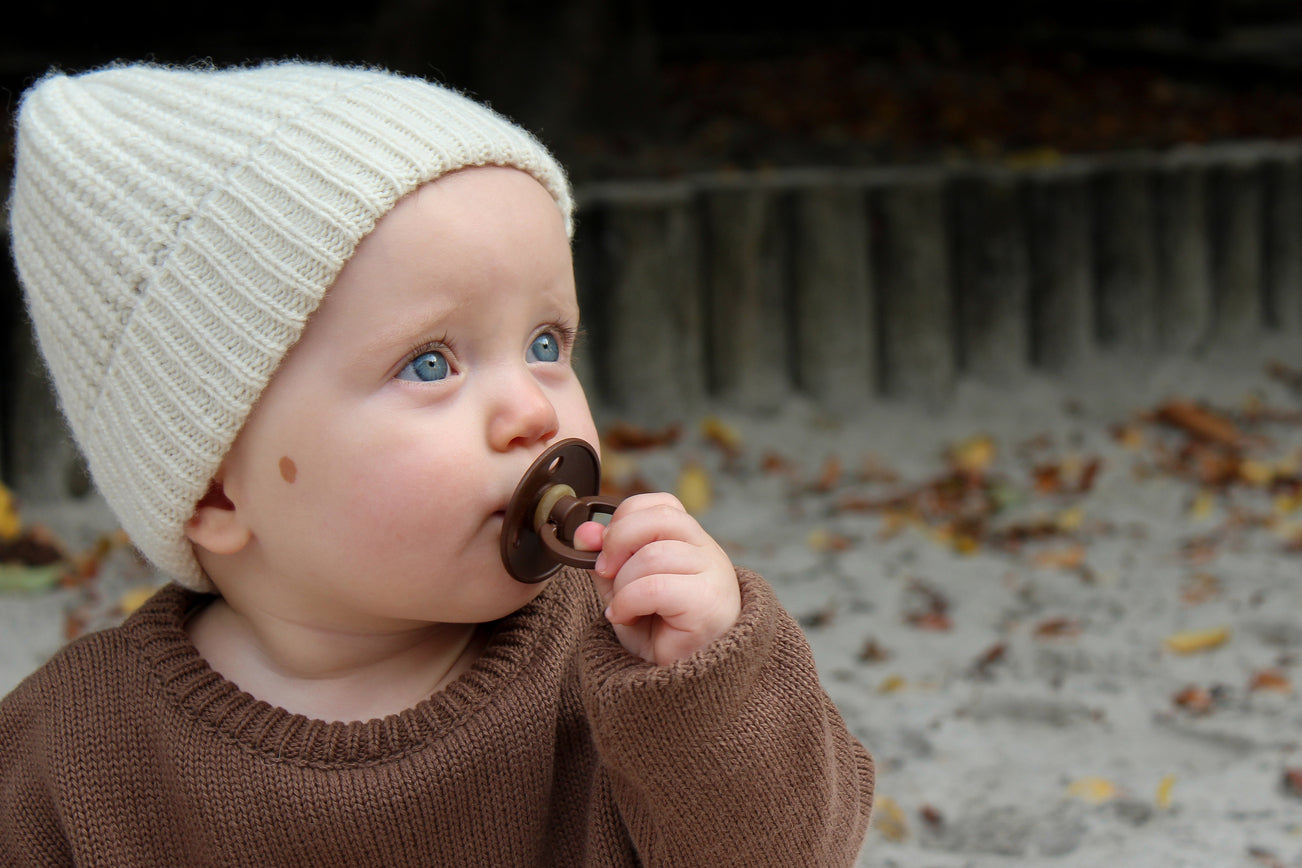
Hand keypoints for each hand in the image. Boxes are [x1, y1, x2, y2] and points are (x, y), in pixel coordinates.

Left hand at [573, 492, 739, 665]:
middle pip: (661, 518)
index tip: (605, 548)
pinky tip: (627, 618)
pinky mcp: (708, 604)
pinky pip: (655, 587)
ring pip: (654, 555)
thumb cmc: (661, 636)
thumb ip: (606, 561)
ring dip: (623, 582)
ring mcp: (714, 576)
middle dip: (619, 541)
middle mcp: (709, 553)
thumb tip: (585, 532)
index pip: (663, 504)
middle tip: (605, 571)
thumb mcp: (624, 591)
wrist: (686, 685)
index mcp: (692, 544)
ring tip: (623, 606)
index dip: (627, 517)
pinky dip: (628, 602)